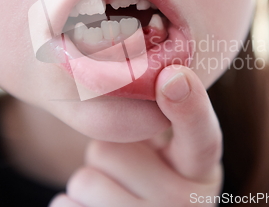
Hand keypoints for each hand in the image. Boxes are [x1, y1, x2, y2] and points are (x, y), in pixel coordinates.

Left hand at [49, 65, 223, 206]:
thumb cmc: (153, 175)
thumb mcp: (170, 149)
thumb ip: (161, 115)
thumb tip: (160, 74)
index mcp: (201, 170)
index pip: (203, 137)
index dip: (189, 106)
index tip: (174, 76)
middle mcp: (187, 204)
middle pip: (110, 151)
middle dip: (107, 155)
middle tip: (127, 171)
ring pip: (85, 180)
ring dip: (89, 182)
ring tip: (115, 193)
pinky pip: (65, 206)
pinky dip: (72, 205)